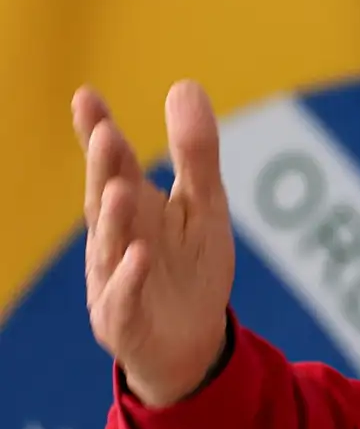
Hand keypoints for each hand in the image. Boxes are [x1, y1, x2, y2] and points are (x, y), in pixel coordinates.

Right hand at [73, 81, 235, 407]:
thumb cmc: (191, 268)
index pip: (114, 165)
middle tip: (105, 133)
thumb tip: (184, 84)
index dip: (98, 131)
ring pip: (110, 248)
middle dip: (104, 169)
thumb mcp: (204, 205)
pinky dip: (128, 278)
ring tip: (120, 188)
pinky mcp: (125, 321)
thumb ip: (195, 151)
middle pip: (106, 200)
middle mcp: (115, 240)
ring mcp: (115, 281)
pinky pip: (125, 299)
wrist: (193, 344)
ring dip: (113, 220)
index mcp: (132, 208)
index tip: (86, 95)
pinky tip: (139, 254)